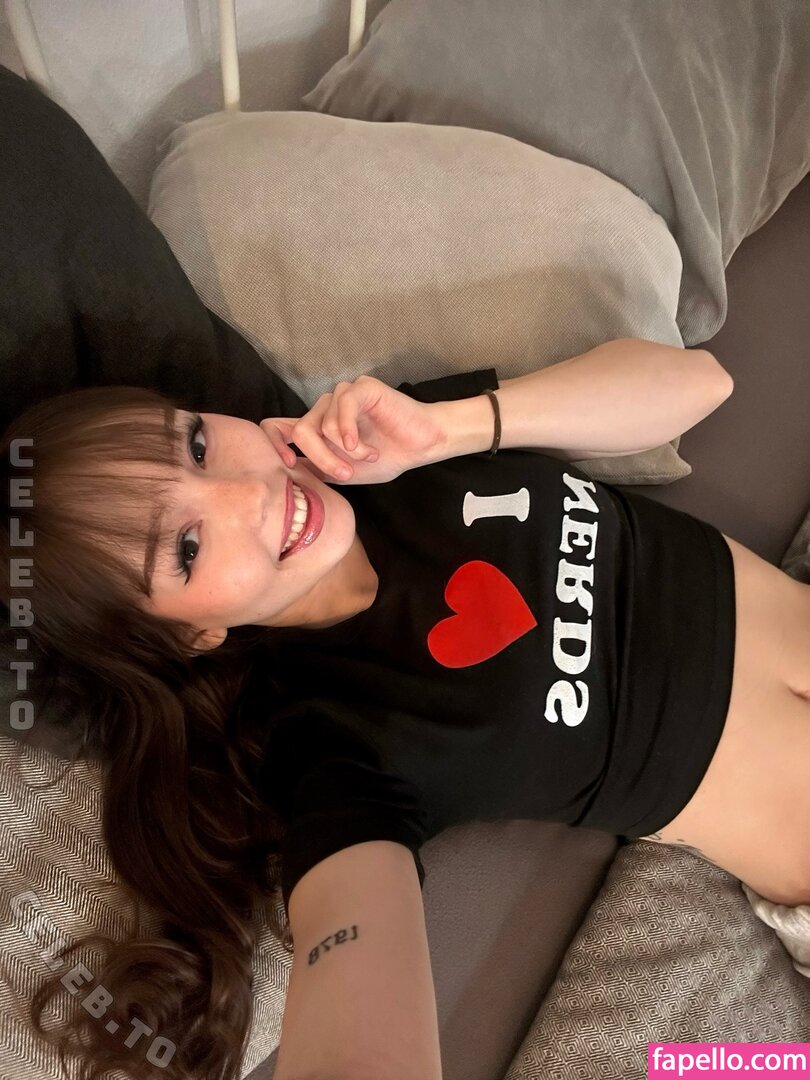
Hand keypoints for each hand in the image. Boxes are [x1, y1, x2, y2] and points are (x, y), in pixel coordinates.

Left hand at [259, 375, 446, 483]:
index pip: (275, 427)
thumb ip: (315, 469)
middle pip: (300, 431)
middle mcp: (324, 409)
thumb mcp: (343, 471)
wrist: (421, 446)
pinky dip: (349, 432)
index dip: (273, 444)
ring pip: (321, 425)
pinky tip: (362, 446)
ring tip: (370, 456)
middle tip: (346, 474)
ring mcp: (341, 396)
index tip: (288, 463)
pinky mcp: (360, 388)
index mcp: (316, 427)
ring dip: (346, 451)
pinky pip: (341, 408)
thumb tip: (286, 474)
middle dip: (322, 459)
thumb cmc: (387, 457)